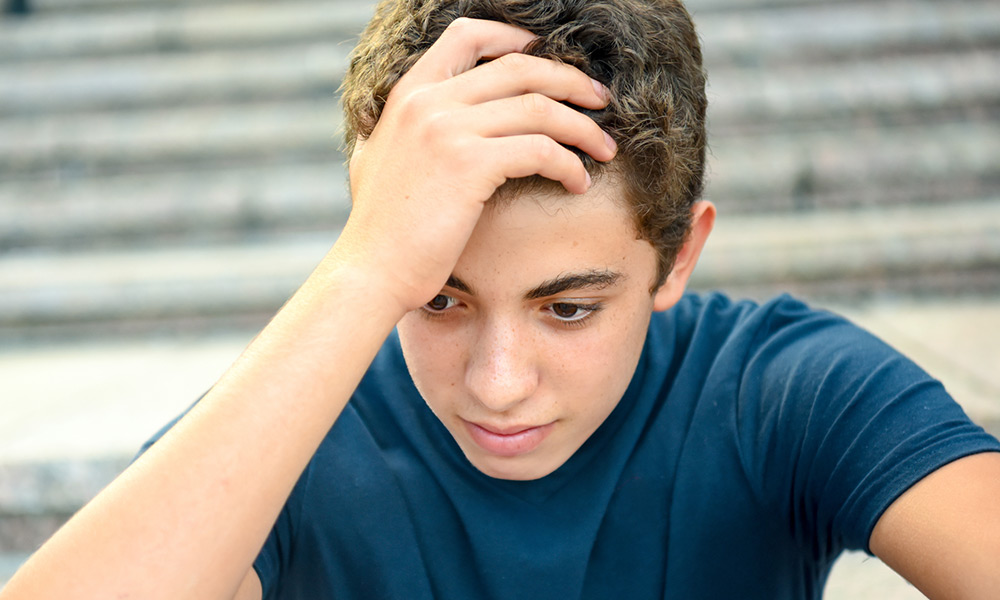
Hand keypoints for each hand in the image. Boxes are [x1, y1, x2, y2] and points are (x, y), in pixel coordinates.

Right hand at [340, 17, 616, 315]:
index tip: (550, 58)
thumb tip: (404, 119)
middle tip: (600, 101)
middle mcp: (427, 101)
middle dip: (570, 80)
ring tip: (605, 148)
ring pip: (539, 108)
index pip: (468, 35)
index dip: (516, 38)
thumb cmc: (381, 228)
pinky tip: (578, 182)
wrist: (371, 270)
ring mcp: (447, 129)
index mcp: (409, 93)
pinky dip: (569, 164)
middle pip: (519, 68)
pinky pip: (540, 150)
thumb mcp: (375, 158)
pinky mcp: (470, 164)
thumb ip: (398, 129)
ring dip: (582, 127)